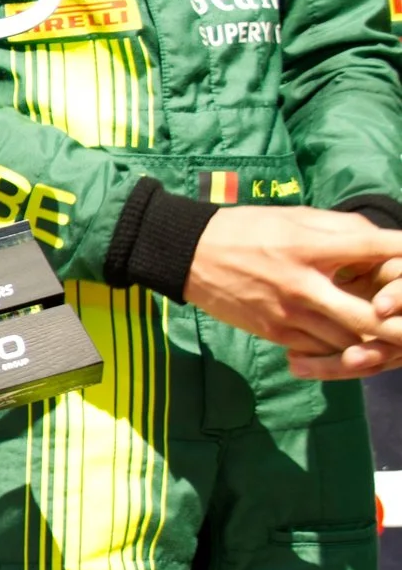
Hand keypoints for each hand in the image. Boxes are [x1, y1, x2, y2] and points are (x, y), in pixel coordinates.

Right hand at [185, 206, 401, 368]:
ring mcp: (290, 315)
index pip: (373, 247)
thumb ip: (342, 230)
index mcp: (311, 245)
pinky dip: (345, 351)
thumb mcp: (296, 217)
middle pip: (369, 315)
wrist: (189, 255)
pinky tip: (358, 347)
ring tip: (390, 340)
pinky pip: (322, 352)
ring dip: (375, 343)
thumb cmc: (248, 229)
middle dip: (398, 324)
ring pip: (350, 343)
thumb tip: (383, 243)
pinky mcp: (276, 334)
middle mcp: (303, 284)